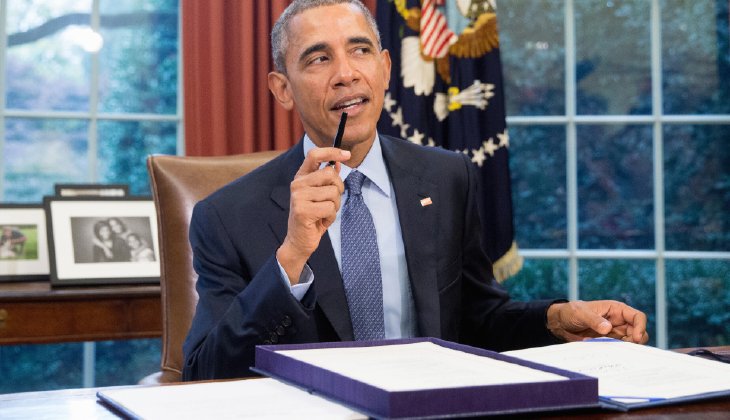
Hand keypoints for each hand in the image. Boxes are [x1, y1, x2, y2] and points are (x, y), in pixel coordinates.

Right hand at [277, 147, 349, 284]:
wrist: (299, 241)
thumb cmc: (312, 217)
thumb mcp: (321, 195)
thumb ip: (328, 179)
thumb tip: (338, 162)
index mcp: (301, 177)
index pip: (314, 155)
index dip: (331, 151)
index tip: (347, 154)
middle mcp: (297, 184)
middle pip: (330, 174)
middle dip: (339, 188)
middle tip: (332, 201)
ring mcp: (298, 197)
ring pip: (333, 192)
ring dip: (335, 206)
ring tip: (324, 213)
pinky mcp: (302, 210)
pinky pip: (330, 208)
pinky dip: (331, 217)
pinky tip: (321, 221)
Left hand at [546, 300, 648, 343]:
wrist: (561, 323)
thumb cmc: (571, 312)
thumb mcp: (581, 313)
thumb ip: (594, 320)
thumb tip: (608, 328)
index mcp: (616, 310)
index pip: (637, 317)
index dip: (640, 327)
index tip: (635, 338)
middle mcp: (619, 321)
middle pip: (638, 332)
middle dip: (636, 341)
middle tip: (626, 349)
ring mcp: (615, 333)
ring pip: (631, 342)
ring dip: (627, 348)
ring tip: (616, 352)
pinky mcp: (609, 342)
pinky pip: (619, 349)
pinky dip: (618, 353)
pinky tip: (611, 355)